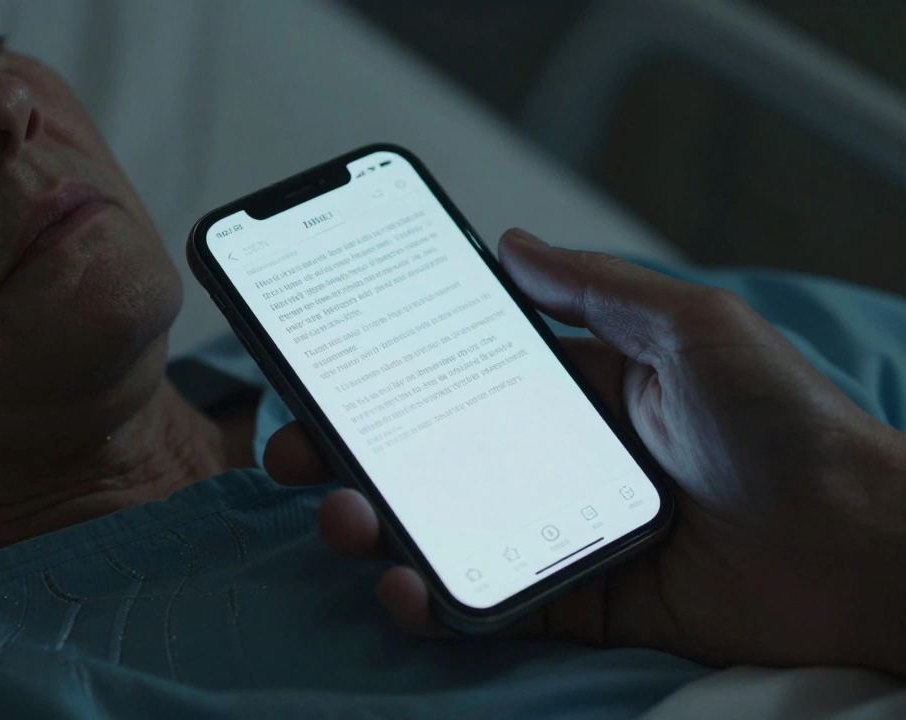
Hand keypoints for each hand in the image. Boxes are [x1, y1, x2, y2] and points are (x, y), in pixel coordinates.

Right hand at [265, 229, 905, 675]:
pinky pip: (486, 603)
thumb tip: (511, 245)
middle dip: (348, 450)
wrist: (858, 548)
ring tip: (345, 515)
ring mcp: (555, 529)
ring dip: (373, 523)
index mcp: (578, 389)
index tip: (325, 367)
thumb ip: (597, 288)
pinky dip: (433, 603)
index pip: (457, 375)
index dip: (387, 372)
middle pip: (426, 453)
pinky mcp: (572, 599)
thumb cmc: (786, 426)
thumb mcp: (692, 326)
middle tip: (292, 448)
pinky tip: (406, 587)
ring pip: (439, 528)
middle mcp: (554, 457)